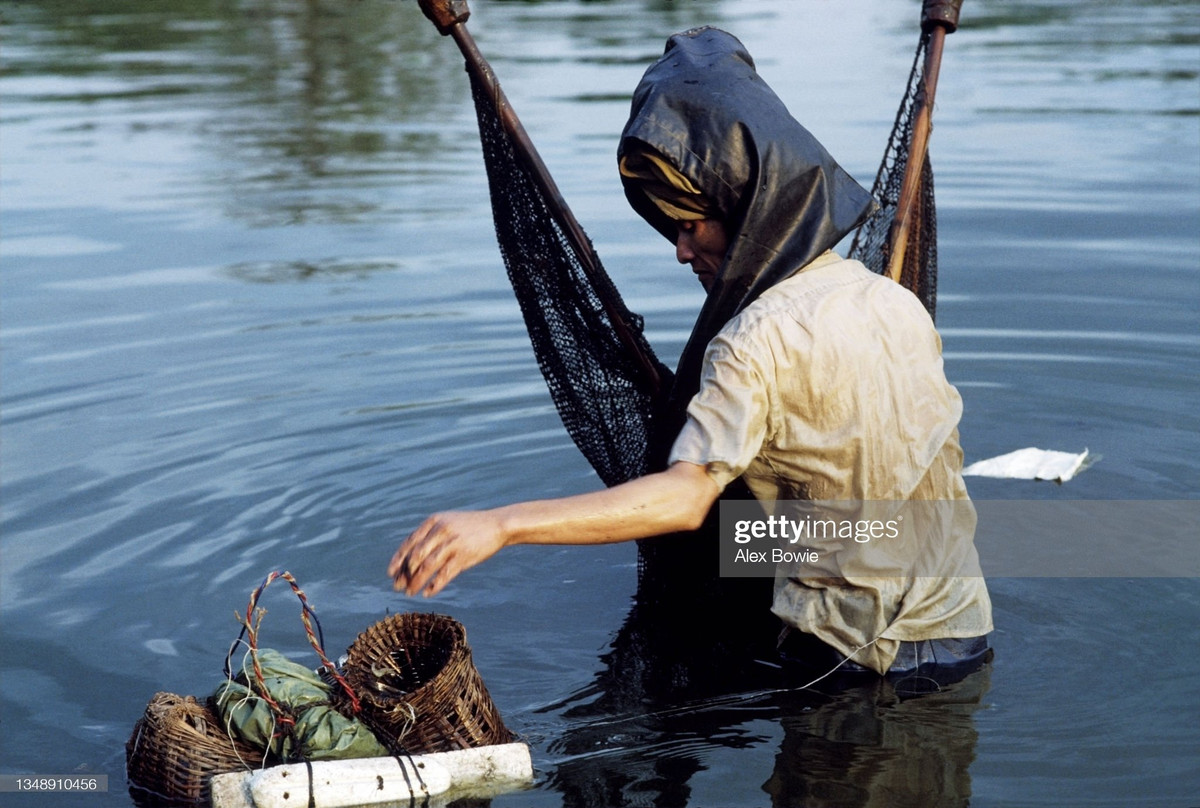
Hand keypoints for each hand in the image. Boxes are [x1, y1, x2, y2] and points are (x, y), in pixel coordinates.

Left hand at [388, 510, 506, 596]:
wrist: (497, 524)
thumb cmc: (469, 527)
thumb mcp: (447, 522)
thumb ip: (430, 535)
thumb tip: (410, 557)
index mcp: (433, 521)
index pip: (409, 543)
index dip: (398, 560)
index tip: (390, 573)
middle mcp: (441, 531)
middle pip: (415, 556)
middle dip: (404, 574)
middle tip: (397, 587)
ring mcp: (452, 543)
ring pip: (428, 567)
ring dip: (416, 582)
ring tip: (410, 593)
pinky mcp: (464, 555)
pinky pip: (445, 574)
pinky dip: (435, 585)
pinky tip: (428, 593)